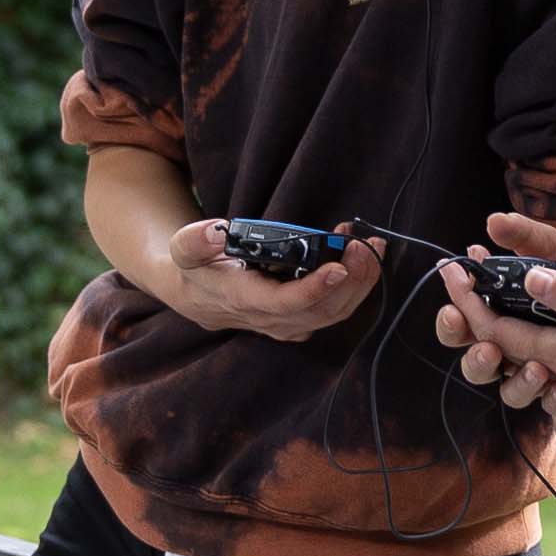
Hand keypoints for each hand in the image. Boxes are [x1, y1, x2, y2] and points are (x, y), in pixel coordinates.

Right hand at [158, 217, 384, 344]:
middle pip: (322, 310)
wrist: (195, 294)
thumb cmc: (195, 267)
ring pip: (334, 314)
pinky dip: (355, 286)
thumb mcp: (184, 248)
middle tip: (366, 246)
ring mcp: (288, 323)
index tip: (339, 267)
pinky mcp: (299, 319)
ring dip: (361, 282)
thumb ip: (196, 240)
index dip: (315, 289)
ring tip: (371, 247)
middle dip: (352, 280)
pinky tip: (361, 257)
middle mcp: (271, 319)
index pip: (286, 303)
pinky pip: (334, 310)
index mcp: (245, 300)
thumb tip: (216, 232)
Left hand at [435, 210, 555, 420]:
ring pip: (525, 358)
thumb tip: (527, 280)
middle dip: (474, 313)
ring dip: (502, 327)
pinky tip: (536, 320)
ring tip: (489, 293)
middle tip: (460, 276)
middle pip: (504, 347)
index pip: (502, 333)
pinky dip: (533, 343)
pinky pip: (551, 365)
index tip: (453, 269)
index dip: (470, 302)